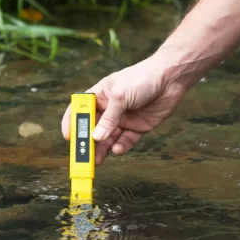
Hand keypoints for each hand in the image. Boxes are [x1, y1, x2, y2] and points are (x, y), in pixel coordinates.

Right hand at [61, 55, 187, 164]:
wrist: (170, 78)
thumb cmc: (142, 78)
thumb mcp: (120, 96)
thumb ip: (108, 118)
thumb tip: (96, 137)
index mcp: (100, 95)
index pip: (79, 109)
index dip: (71, 123)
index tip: (69, 137)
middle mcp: (109, 108)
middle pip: (93, 128)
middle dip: (88, 142)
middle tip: (83, 157)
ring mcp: (123, 119)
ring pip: (108, 138)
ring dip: (102, 149)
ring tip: (97, 161)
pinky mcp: (137, 127)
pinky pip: (125, 141)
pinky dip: (121, 147)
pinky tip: (117, 149)